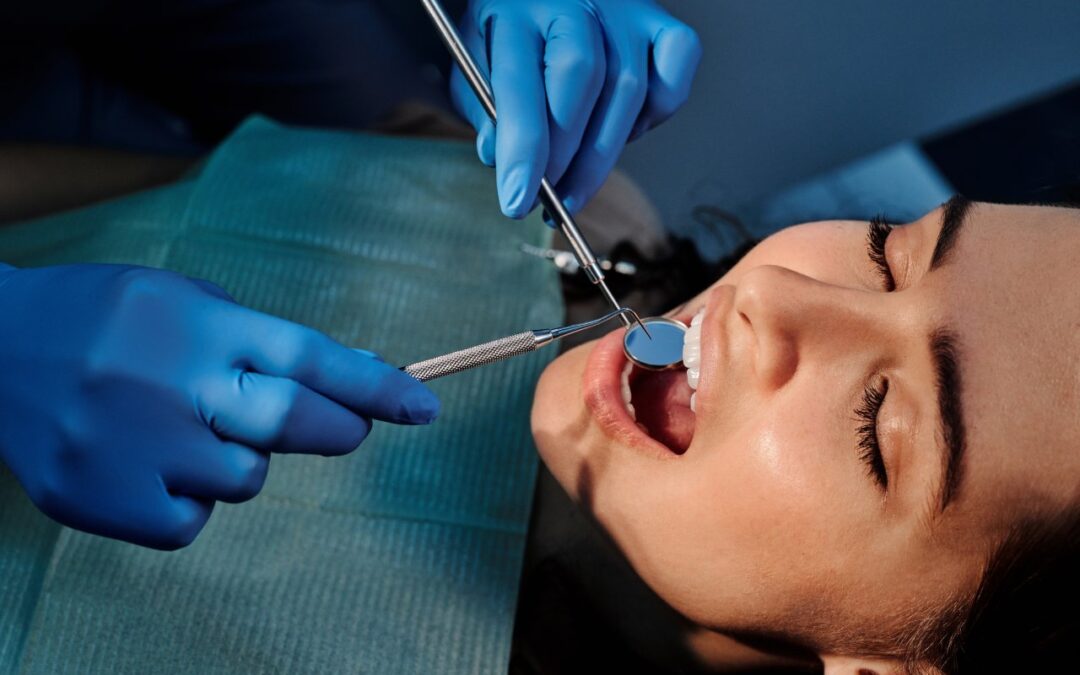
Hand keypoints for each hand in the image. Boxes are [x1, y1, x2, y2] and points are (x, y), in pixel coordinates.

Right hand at [0, 264, 438, 548]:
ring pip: (246, 480)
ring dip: (243, 461)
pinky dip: (190, 499)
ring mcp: (131, 446)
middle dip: (339, 428)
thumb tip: (347, 386)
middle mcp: (167, 383)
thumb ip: (256, 341)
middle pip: (291, 421)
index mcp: (196, 324)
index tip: (423, 408)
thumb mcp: (184, 301)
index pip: (307, 356)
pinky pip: (191, 522)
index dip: (374, 386)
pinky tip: (152, 463)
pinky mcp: (100, 499)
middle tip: (346, 426)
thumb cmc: (109, 320)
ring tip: (190, 429)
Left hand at [452, 0, 700, 218]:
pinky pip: (673, 75)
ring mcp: (623, 9)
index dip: (523, 149)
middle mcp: (574, 0)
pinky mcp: (660, 24)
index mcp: (514, 8)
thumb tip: (501, 159)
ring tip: (573, 190)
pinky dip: (654, 115)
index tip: (517, 202)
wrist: (537, 0)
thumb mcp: (474, 66)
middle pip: (584, 79)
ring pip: (630, 87)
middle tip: (549, 201)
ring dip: (603, 155)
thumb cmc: (505, 37)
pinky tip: (622, 133)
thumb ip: (485, 110)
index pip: (522, 81)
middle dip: (566, 156)